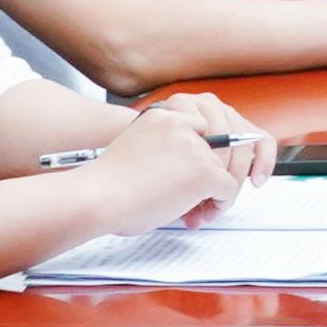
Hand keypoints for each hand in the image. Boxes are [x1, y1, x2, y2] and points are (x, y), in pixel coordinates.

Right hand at [87, 95, 269, 228]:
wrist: (96, 197)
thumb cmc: (108, 184)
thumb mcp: (141, 150)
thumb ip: (170, 152)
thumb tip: (196, 173)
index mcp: (165, 114)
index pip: (210, 121)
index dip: (217, 148)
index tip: (215, 167)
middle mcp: (183, 122)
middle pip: (225, 145)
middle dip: (219, 173)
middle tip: (203, 199)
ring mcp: (196, 146)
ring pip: (229, 169)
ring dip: (219, 191)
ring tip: (200, 209)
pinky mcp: (204, 170)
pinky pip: (229, 188)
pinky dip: (221, 204)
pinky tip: (201, 212)